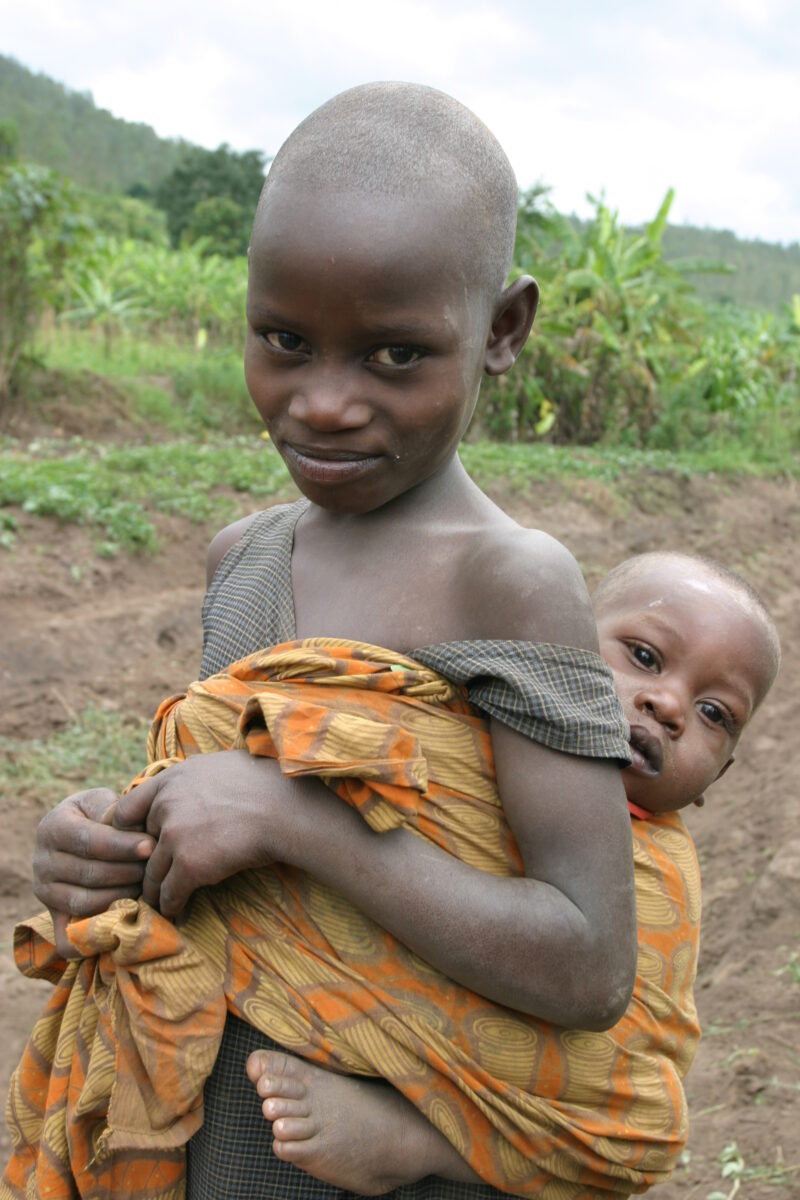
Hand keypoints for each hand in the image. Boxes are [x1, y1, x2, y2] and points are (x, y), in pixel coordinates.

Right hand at [33, 787, 154, 957]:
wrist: (79, 832)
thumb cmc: (98, 815)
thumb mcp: (102, 802)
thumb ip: (115, 811)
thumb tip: (136, 831)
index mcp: (52, 828)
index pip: (90, 841)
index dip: (123, 846)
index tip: (151, 847)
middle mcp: (41, 861)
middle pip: (89, 874)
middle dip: (128, 872)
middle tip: (155, 868)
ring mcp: (44, 892)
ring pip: (84, 903)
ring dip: (121, 896)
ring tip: (145, 887)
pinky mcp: (52, 916)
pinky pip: (69, 937)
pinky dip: (94, 938)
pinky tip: (121, 922)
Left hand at [112, 751, 279, 917]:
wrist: (284, 807)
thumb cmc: (262, 784)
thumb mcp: (218, 764)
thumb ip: (193, 776)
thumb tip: (191, 780)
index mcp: (171, 779)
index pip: (128, 809)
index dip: (130, 831)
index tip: (139, 846)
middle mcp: (166, 805)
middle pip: (139, 846)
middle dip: (144, 863)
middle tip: (149, 879)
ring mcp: (175, 835)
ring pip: (152, 874)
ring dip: (154, 891)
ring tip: (158, 902)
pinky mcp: (190, 864)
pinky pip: (170, 893)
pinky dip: (171, 905)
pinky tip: (176, 911)